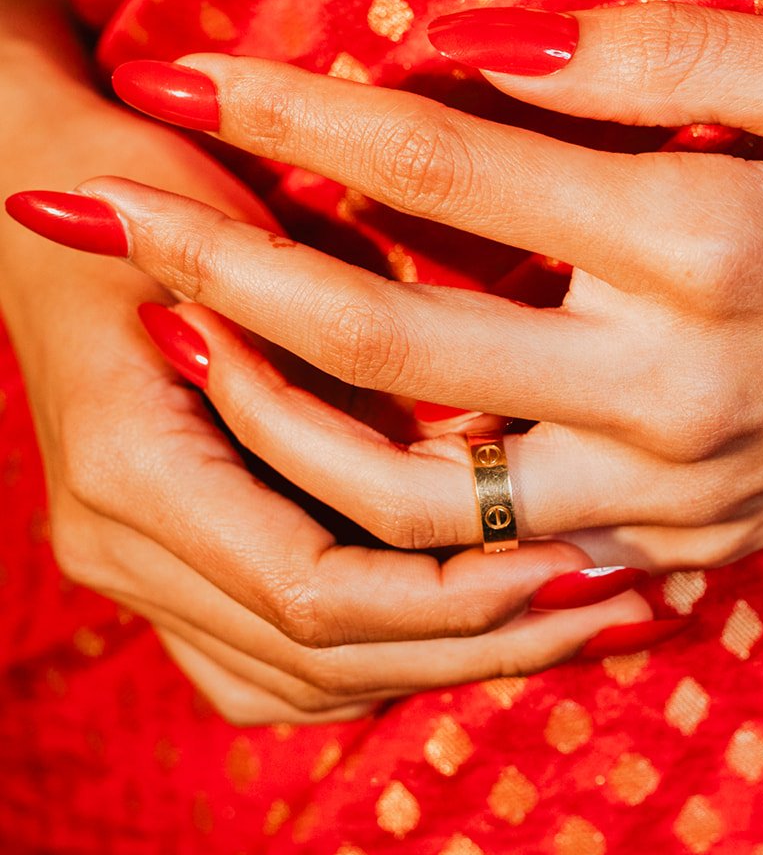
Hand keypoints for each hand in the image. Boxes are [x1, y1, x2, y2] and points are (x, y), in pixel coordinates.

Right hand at [1, 60, 646, 726]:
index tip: (570, 557)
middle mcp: (120, 544)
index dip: (452, 592)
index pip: (312, 589)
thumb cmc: (152, 172)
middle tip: (613, 605)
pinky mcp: (166, 569)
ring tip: (579, 622)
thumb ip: (334, 335)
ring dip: (448, 660)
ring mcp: (133, 568)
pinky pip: (280, 668)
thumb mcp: (241, 223)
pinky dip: (386, 658)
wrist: (42, 175)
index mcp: (134, 466)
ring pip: (307, 682)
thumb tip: (481, 447)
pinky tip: (483, 630)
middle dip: (477, 643)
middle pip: (321, 659)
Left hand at [12, 4, 762, 577]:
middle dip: (211, 263)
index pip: (449, 167)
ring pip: (404, 487)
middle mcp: (663, 387)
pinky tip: (299, 441)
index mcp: (704, 244)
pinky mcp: (668, 544)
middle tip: (83, 203)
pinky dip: (372, 501)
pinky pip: (483, 551)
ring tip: (165, 336)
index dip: (299, 111)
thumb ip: (649, 54)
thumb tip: (467, 37)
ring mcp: (659, 490)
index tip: (181, 66)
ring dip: (261, 412)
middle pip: (383, 339)